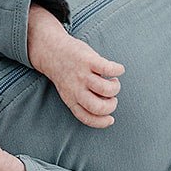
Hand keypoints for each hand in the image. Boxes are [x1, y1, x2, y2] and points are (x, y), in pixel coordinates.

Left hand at [26, 4, 123, 127]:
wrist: (51, 49)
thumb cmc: (65, 72)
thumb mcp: (68, 90)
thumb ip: (81, 99)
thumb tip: (104, 104)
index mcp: (71, 99)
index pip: (86, 117)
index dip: (101, 122)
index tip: (110, 119)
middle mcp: (76, 89)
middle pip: (98, 107)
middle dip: (111, 106)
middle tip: (112, 98)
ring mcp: (82, 74)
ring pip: (105, 89)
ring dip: (115, 88)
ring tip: (113, 82)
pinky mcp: (88, 60)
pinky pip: (108, 68)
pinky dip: (118, 70)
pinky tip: (119, 69)